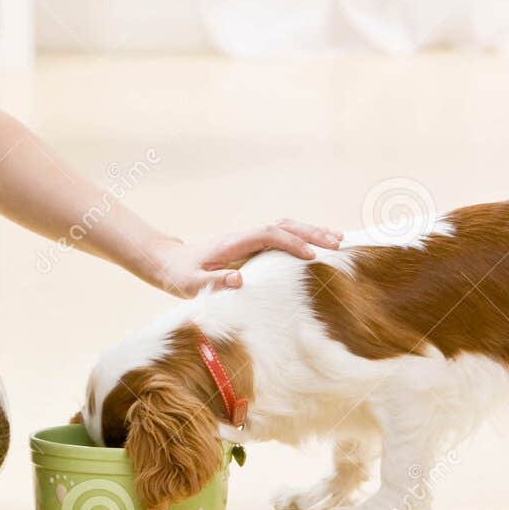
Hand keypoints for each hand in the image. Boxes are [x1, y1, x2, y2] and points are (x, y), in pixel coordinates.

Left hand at [147, 219, 343, 297]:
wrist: (170, 263)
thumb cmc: (180, 275)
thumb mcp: (191, 284)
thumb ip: (213, 283)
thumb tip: (239, 279)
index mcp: (232, 243)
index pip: (267, 235)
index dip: (291, 242)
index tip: (312, 256)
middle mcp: (244, 237)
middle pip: (282, 225)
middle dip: (310, 232)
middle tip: (338, 243)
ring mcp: (249, 240)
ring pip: (284, 228)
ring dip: (310, 232)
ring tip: (338, 240)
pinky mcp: (252, 246)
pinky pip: (281, 237)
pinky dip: (302, 238)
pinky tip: (319, 246)